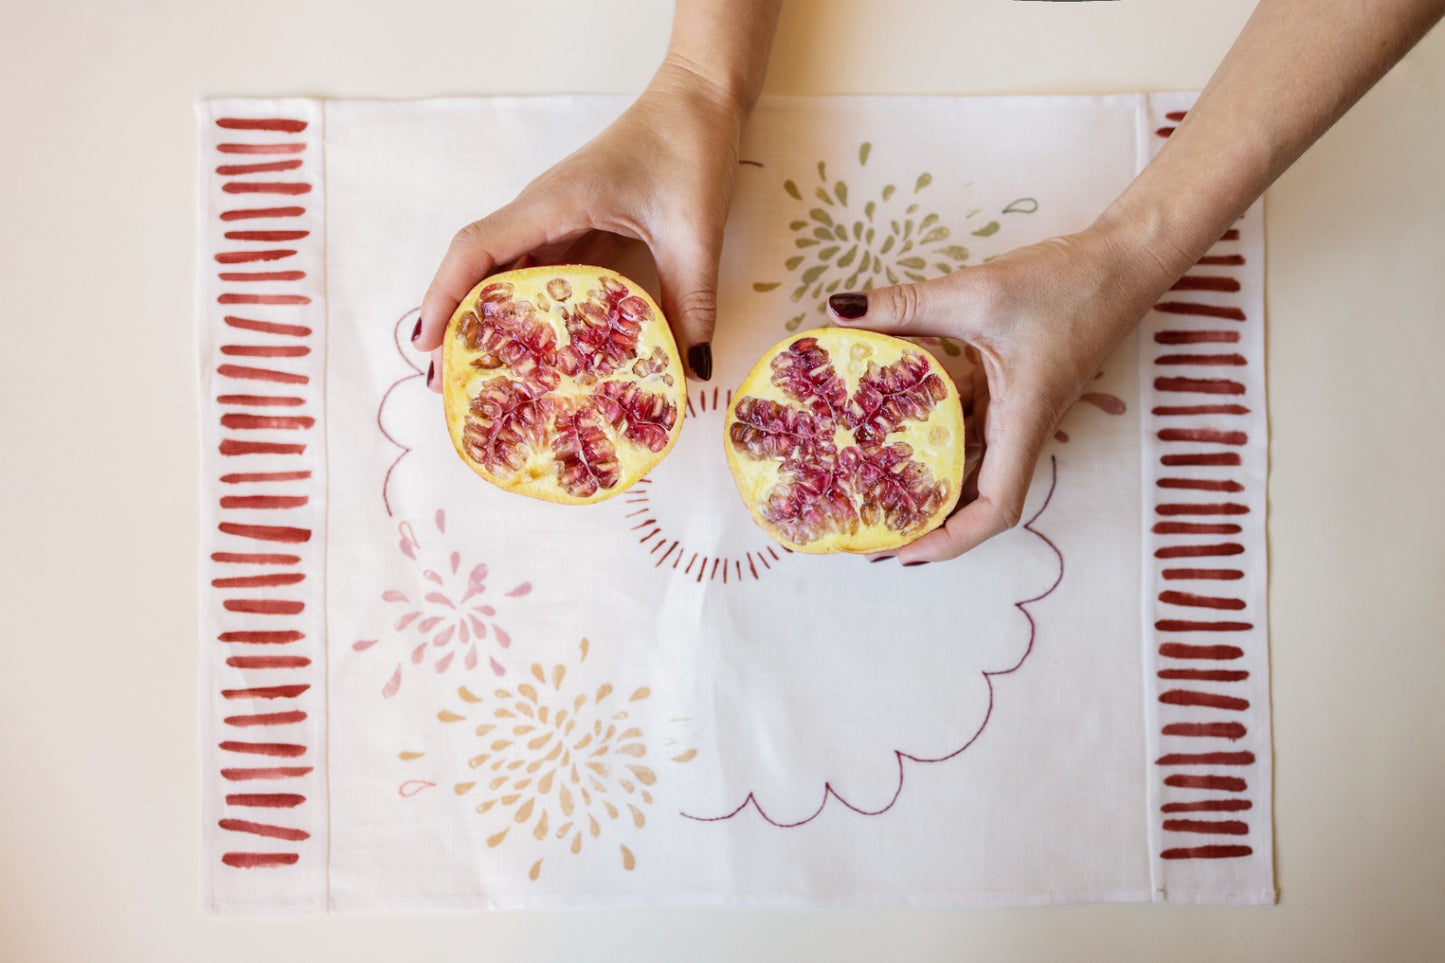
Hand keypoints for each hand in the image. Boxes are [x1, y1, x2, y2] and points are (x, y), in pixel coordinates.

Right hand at [413, 61, 749, 384]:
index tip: (426, 345)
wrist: (699, 98)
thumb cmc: (689, 147)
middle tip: (449, 386)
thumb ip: (691, 301)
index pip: (475, 250)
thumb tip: (693, 370)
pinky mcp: (577, 226)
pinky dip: (529, 311)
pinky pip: (540, 273)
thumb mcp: (694, 232)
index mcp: (553, 204)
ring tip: (483, 378)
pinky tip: (538, 349)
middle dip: (456, 324)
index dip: (443, 298)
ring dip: (488, 321)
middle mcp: (542, 212)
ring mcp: (557, 219)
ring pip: (505, 274)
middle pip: (477, 269)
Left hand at [829, 222, 1178, 560]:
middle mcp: (1019, 426)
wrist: (1121, 260)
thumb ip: (905, 305)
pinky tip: (888, 412)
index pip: (995, 508)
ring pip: (968, 458)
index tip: (905, 554)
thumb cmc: (1066, 283)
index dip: (952, 542)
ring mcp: (1015, 408)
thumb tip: (837, 309)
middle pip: (975, 497)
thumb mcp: (975, 292)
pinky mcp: (1009, 386)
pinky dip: (931, 424)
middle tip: (868, 526)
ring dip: (926, 474)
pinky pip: (968, 418)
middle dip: (926, 521)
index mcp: (1022, 422)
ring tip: (869, 481)